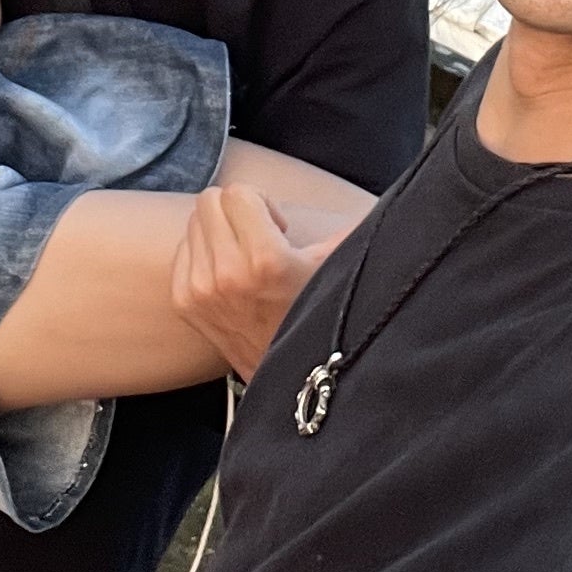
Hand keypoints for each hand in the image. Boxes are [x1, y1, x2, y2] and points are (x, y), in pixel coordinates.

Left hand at [173, 183, 341, 381]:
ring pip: (193, 222)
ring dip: (218, 230)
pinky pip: (182, 249)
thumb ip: (353, 231)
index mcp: (265, 259)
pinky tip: (229, 272)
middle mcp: (226, 273)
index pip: (238, 193)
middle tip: (259, 236)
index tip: (277, 228)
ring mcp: (199, 289)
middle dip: (236, 210)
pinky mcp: (184, 302)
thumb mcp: (336, 270)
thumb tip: (388, 205)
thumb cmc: (317, 317)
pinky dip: (202, 252)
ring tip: (245, 256)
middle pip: (209, 201)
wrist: (288, 378)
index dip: (261, 202)